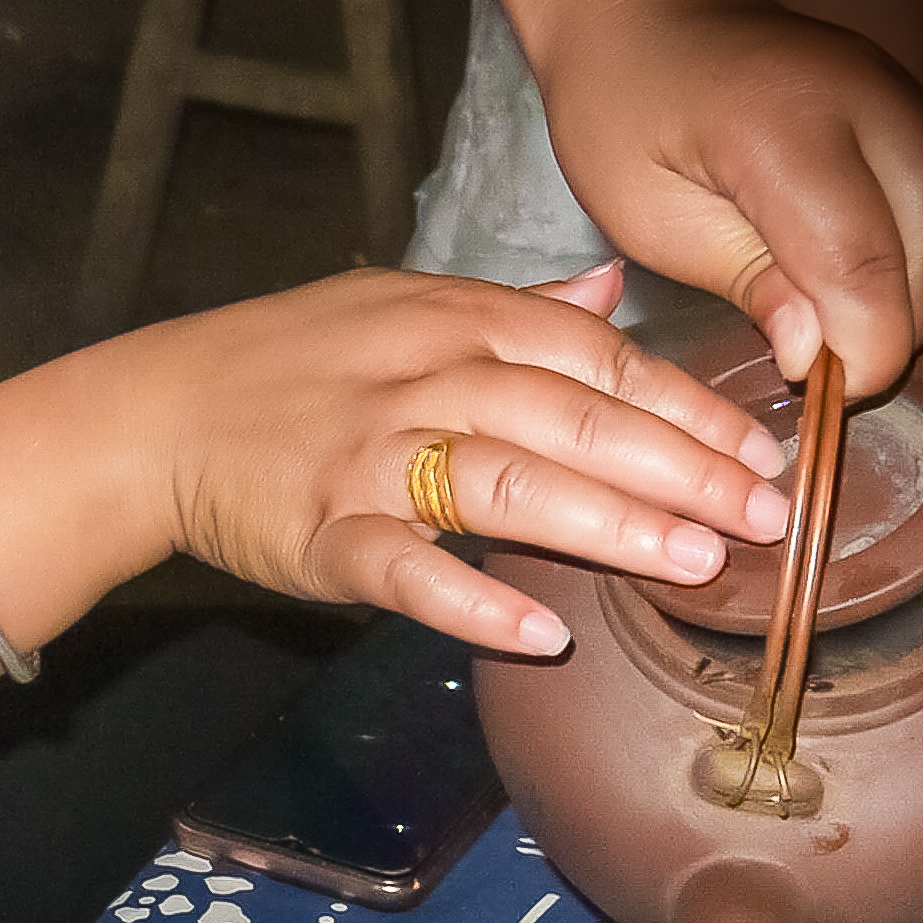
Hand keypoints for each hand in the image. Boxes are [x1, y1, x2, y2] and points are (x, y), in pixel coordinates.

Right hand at [79, 261, 791, 657]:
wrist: (157, 412)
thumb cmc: (292, 363)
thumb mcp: (405, 306)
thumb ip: (516, 308)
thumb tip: (610, 289)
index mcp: (458, 321)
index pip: (597, 359)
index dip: (688, 407)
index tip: (765, 453)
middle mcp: (425, 378)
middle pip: (572, 420)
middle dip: (680, 468)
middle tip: (765, 517)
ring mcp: (372, 456)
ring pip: (506, 484)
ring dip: (607, 523)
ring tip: (692, 563)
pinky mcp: (323, 532)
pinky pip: (406, 567)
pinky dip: (469, 598)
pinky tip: (539, 632)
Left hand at [521, 0, 922, 391]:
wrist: (644, 8)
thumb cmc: (623, 107)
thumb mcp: (651, 213)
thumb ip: (747, 280)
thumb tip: (819, 357)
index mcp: (786, 125)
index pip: (863, 266)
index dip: (859, 350)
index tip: (821, 391)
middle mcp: (869, 100)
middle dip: (893, 329)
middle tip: (827, 369)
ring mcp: (904, 96)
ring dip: (911, 296)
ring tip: (837, 327)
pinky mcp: (915, 107)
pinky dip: (917, 257)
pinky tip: (856, 282)